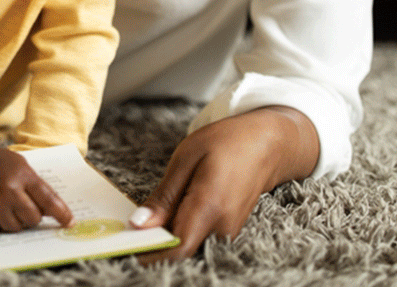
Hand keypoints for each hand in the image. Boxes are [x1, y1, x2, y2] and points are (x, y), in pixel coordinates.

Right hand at [0, 130, 72, 231]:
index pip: (48, 200)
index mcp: (23, 175)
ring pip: (16, 228)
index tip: (69, 223)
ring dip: (14, 221)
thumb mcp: (20, 166)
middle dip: (32, 216)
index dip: (61, 214)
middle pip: (33, 219)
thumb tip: (53, 214)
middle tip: (23, 207)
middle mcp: (8, 190)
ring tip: (4, 204)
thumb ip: (37, 188)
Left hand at [131, 106, 318, 262]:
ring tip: (160, 208)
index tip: (128, 244)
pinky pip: (199, 236)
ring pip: (189, 243)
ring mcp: (229, 231)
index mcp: (209, 206)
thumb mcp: (186, 158)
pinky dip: (183, 228)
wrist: (268, 143)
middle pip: (180, 249)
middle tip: (136, 223)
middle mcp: (222, 226)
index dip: (150, 253)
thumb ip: (163, 196)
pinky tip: (178, 208)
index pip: (177, 249)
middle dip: (156, 240)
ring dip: (169, 233)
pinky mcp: (229, 230)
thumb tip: (139, 225)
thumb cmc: (227, 142)